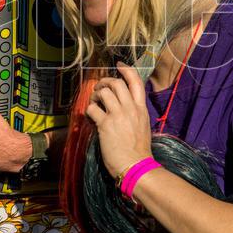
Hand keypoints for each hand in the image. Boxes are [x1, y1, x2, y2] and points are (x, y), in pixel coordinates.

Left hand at [85, 62, 152, 176]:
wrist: (136, 166)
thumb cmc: (139, 151)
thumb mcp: (143, 126)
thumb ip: (135, 114)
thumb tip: (123, 106)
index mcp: (141, 109)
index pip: (136, 81)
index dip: (126, 70)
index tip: (119, 66)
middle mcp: (131, 109)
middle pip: (117, 83)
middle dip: (105, 82)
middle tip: (100, 88)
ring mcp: (118, 115)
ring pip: (104, 92)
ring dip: (96, 95)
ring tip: (94, 103)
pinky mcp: (106, 125)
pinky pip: (93, 109)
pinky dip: (89, 110)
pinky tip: (91, 117)